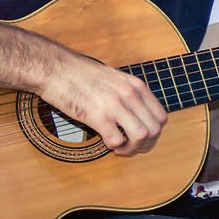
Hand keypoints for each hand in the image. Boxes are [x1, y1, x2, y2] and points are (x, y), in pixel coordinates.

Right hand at [41, 54, 167, 155]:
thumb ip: (131, 93)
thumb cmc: (82, 74)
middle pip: (155, 129)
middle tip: (132, 148)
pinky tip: (107, 143)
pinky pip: (117, 140)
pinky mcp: (97, 116)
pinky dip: (114, 147)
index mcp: (137, 86)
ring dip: (132, 148)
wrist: (57, 69)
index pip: (161, 116)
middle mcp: (130, 95)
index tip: (143, 138)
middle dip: (146, 144)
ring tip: (121, 148)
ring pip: (141, 136)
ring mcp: (115, 105)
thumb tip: (139, 113)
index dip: (155, 132)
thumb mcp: (117, 78)